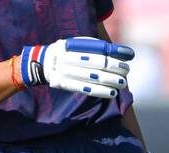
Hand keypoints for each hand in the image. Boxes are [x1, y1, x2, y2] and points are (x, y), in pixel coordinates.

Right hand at [18, 37, 133, 98]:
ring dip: (110, 82)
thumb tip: (116, 51)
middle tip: (127, 71)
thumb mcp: (76, 44)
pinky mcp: (65, 84)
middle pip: (97, 64)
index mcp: (72, 46)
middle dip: (115, 68)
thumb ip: (93, 47)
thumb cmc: (66, 53)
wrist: (41, 64)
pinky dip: (100, 92)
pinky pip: (85, 89)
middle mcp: (68, 58)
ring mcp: (65, 72)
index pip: (97, 50)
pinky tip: (112, 93)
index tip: (127, 57)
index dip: (114, 54)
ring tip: (123, 83)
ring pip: (93, 78)